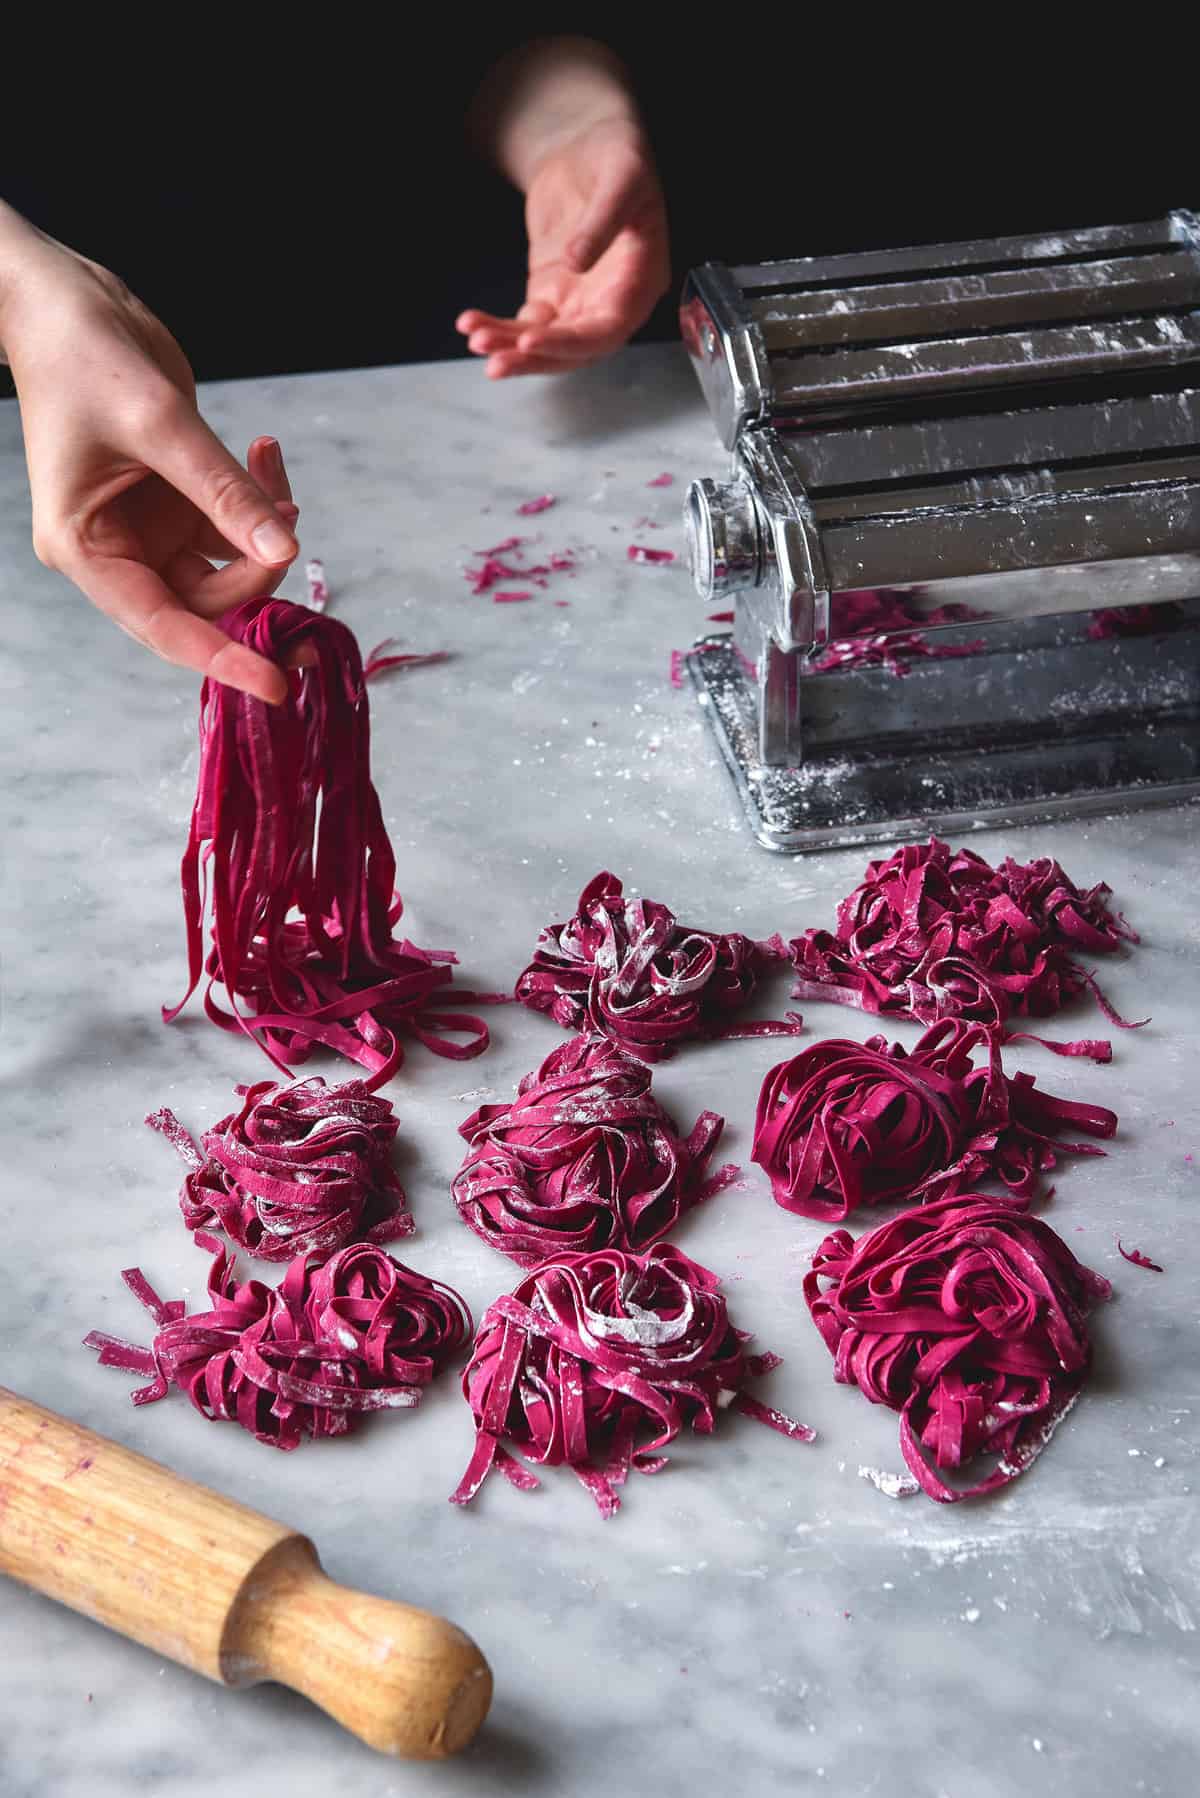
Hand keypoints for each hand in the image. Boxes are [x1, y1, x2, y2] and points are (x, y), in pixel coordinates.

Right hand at [1, 220, 299, 702]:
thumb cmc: (82, 355)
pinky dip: (261, 504)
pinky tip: (270, 462)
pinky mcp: (175, 500)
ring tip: (278, 477)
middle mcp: (118, 550)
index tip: (276, 686)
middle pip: (206, 602)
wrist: (66, 299)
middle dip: (257, 575)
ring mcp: (149, 528)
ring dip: (265, 533)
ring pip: (226, 566)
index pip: (165, 626)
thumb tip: (284, 546)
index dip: (224, 658)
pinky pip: (231, 526)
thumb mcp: (158, 422)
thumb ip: (224, 490)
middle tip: (292, 525)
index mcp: (88, 549)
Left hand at [457, 117, 669, 378]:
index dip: (571, 341)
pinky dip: (502, 329)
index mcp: (641, 280)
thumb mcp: (619, 177)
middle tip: (496, 361)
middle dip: (534, 357)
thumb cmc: (617, 156)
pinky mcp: (553, 293)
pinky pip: (528, 323)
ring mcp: (581, 301)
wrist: (587, 145)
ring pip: (549, 341)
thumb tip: (576, 261)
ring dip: (511, 347)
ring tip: (476, 339)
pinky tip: (474, 325)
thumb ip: (602, 221)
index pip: (607, 329)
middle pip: (575, 348)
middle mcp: (613, 301)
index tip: (531, 339)